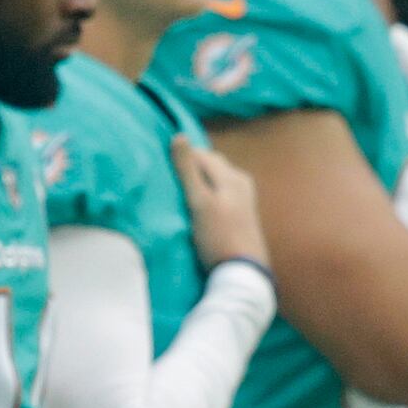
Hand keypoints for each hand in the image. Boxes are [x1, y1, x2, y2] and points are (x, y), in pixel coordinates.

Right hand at [172, 138, 266, 271]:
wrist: (243, 272)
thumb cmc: (218, 237)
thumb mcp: (200, 202)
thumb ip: (188, 170)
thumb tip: (178, 136)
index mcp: (232, 175)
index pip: (202, 155)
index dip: (182, 157)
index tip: (162, 165)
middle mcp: (241, 181)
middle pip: (212, 165)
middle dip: (192, 167)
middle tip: (169, 178)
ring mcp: (245, 198)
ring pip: (217, 179)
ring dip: (199, 180)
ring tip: (181, 192)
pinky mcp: (243, 213)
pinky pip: (221, 192)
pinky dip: (208, 192)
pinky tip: (199, 206)